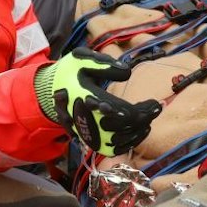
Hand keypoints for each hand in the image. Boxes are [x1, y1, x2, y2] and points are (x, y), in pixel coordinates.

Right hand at [36, 50, 163, 155]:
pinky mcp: (89, 141)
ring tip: (150, 120)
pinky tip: (141, 132)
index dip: (140, 110)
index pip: (118, 111)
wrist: (50, 90)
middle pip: (121, 127)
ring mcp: (86, 132)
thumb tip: (128, 72)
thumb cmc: (70, 72)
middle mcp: (84, 119)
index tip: (155, 103)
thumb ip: (104, 64)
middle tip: (156, 109)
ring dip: (138, 132)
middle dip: (143, 119)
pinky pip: (112, 149)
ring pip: (118, 141)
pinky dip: (129, 142)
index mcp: (82, 96)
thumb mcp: (82, 58)